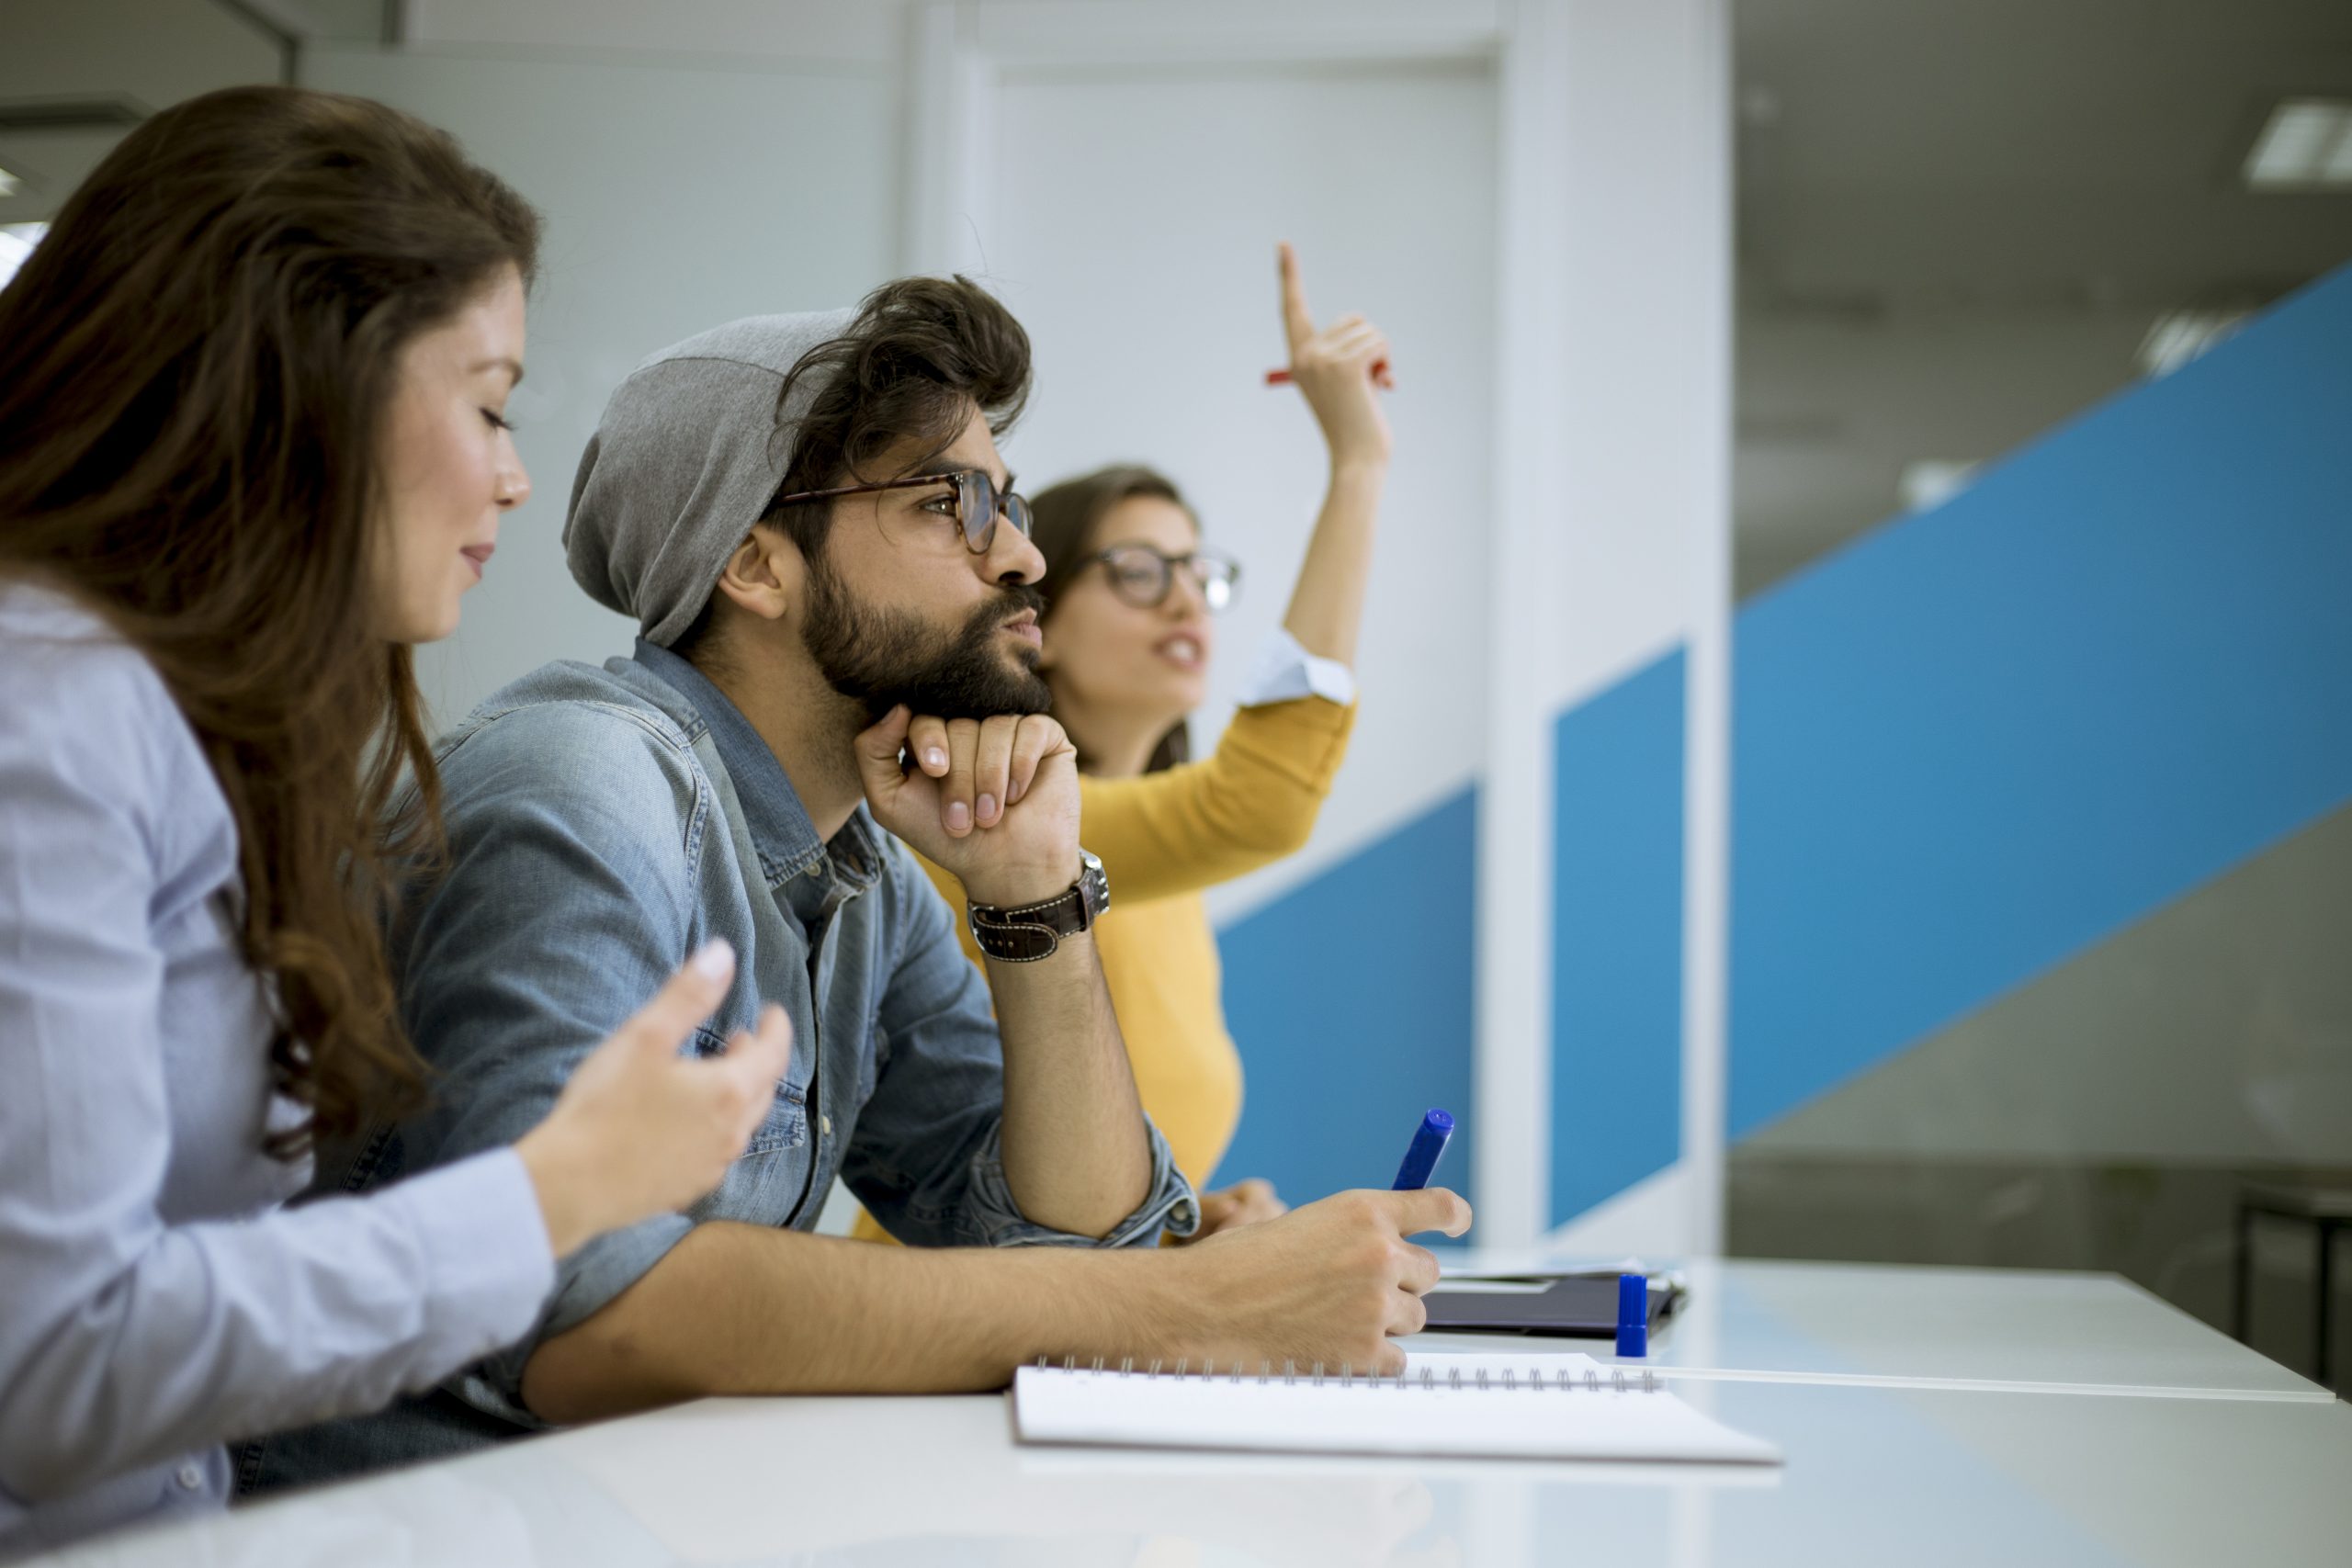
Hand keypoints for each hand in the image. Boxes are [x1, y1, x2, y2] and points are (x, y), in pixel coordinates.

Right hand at [514, 940, 790, 1256]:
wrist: (570, 1186)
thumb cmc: (606, 1107)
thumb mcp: (646, 1037)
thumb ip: (689, 994)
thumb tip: (723, 954)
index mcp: (729, 1092)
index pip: (774, 1054)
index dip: (777, 1029)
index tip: (772, 1011)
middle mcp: (731, 1134)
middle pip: (762, 1090)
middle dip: (758, 1060)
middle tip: (742, 1039)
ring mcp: (711, 1166)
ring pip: (742, 1124)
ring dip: (738, 1094)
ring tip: (716, 1075)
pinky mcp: (686, 1188)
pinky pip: (717, 1151)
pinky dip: (717, 1126)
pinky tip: (689, 1122)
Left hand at [858, 705, 1081, 907]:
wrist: (1004, 867)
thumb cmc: (946, 837)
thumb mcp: (891, 802)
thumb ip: (872, 752)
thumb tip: (898, 706)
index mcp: (933, 735)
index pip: (924, 714)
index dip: (929, 740)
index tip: (934, 773)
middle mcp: (970, 724)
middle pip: (959, 723)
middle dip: (960, 777)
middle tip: (963, 818)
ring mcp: (1008, 728)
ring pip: (995, 726)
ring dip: (990, 779)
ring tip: (991, 816)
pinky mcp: (1044, 736)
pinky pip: (1030, 728)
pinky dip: (1021, 765)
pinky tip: (1019, 795)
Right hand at [1148, 1188, 1470, 1374]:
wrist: (1206, 1306)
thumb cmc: (1242, 1265)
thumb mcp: (1304, 1224)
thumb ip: (1354, 1232)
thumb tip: (1396, 1250)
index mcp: (1364, 1210)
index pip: (1437, 1206)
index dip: (1454, 1214)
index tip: (1457, 1220)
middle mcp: (1380, 1252)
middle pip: (1428, 1271)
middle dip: (1401, 1281)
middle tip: (1355, 1290)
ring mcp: (1377, 1304)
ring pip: (1415, 1316)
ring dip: (1385, 1320)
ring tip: (1331, 1317)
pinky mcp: (1367, 1351)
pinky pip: (1397, 1358)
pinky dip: (1373, 1357)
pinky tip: (1333, 1346)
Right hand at [1277, 241, 1392, 468]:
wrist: (1356, 459)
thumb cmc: (1353, 428)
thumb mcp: (1345, 386)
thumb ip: (1346, 360)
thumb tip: (1371, 339)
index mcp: (1299, 358)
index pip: (1292, 308)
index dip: (1289, 275)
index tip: (1283, 244)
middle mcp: (1306, 354)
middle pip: (1352, 319)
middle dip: (1370, 344)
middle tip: (1368, 380)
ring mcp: (1323, 359)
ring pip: (1370, 331)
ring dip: (1381, 356)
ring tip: (1372, 388)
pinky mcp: (1345, 365)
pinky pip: (1378, 343)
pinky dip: (1386, 363)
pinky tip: (1379, 387)